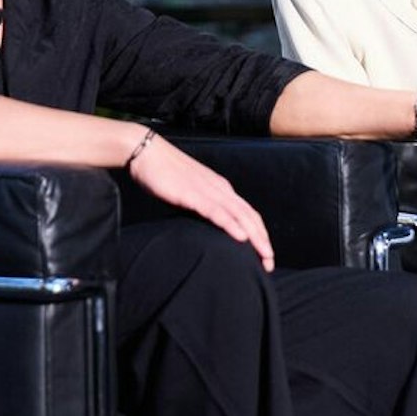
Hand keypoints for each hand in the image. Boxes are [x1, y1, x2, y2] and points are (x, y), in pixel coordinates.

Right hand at [127, 135, 274, 270]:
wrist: (146, 152)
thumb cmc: (164, 174)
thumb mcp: (189, 194)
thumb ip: (200, 208)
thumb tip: (206, 227)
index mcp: (221, 189)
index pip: (248, 213)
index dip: (260, 234)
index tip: (265, 255)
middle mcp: (220, 189)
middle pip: (250, 217)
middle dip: (263, 241)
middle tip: (269, 263)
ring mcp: (207, 190)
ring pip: (239, 215)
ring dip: (254, 237)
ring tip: (264, 255)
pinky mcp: (192, 194)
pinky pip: (215, 211)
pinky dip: (230, 224)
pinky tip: (241, 238)